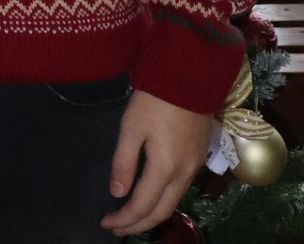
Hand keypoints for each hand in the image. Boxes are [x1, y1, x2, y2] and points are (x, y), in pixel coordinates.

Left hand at [102, 91, 209, 233]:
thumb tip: (117, 194)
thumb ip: (124, 162)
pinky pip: (181, 190)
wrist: (190, 75)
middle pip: (161, 212)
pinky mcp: (199, 157)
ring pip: (173, 203)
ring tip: (131, 217)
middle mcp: (184, 174)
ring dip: (151, 215)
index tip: (105, 223)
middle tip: (117, 228)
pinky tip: (151, 196)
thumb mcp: (131, 127)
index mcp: (165, 168)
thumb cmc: (155, 98)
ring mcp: (194, 166)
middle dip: (138, 224)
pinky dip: (163, 201)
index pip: (142, 206)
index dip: (124, 219)